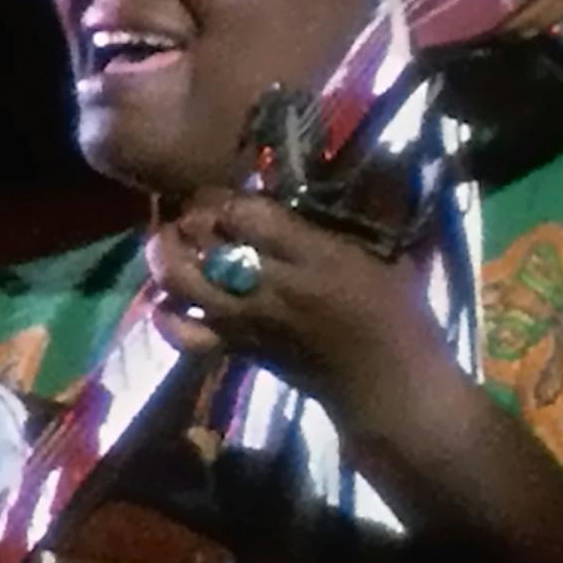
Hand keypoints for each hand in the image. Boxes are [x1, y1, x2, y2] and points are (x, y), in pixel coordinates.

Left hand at [144, 189, 453, 415]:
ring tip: (168, 242)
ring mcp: (248, 321)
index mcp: (313, 258)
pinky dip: (166, 318)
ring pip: (184, 286)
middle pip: (206, 246)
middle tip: (191, 214)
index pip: (249, 216)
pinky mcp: (238, 350)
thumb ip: (349, 218)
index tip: (225, 192)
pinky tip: (165, 300)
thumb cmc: (396, 315)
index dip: (226, 198)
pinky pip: (187, 336)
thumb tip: (330, 176)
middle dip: (189, 222)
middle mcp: (272, 287)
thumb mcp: (385, 254)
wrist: (388, 387)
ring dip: (166, 259)